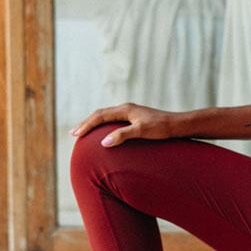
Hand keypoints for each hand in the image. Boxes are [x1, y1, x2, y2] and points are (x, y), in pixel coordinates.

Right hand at [67, 103, 186, 145]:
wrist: (177, 125)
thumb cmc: (161, 128)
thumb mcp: (141, 131)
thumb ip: (122, 135)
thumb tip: (103, 142)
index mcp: (125, 109)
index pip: (99, 116)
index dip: (87, 125)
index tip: (76, 134)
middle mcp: (125, 108)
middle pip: (100, 114)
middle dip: (86, 123)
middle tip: (73, 133)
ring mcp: (130, 113)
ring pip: (105, 116)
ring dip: (93, 124)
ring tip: (83, 132)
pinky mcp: (134, 118)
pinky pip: (112, 120)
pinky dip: (102, 126)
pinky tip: (102, 134)